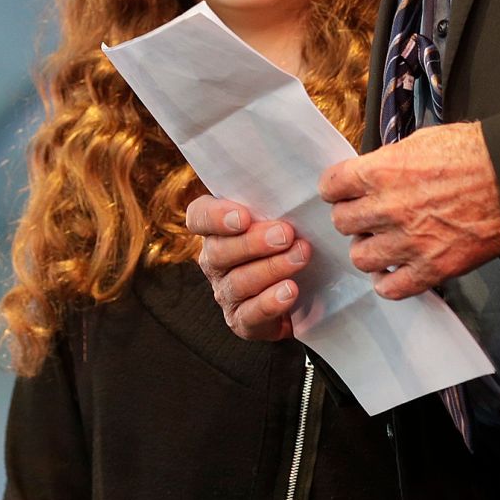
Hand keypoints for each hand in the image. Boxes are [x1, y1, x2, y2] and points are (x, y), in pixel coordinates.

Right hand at [186, 194, 311, 340]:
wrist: (300, 292)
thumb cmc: (286, 242)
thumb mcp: (278, 217)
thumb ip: (275, 201)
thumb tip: (297, 178)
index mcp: (216, 229)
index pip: (199, 217)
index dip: (215, 217)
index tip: (243, 216)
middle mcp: (214, 261)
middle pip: (219, 251)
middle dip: (254, 243)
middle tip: (286, 234)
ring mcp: (226, 293)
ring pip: (238, 282)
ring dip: (272, 268)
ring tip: (300, 257)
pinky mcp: (241, 321)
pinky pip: (250, 314)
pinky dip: (271, 302)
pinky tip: (290, 291)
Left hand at [320, 122, 499, 298]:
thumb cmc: (471, 153)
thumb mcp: (419, 142)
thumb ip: (388, 162)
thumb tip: (372, 174)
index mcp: (381, 172)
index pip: (331, 186)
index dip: (336, 189)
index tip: (342, 192)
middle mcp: (387, 208)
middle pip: (342, 223)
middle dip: (352, 218)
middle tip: (365, 216)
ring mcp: (409, 242)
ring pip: (361, 258)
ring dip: (368, 250)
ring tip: (381, 243)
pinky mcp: (432, 268)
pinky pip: (392, 289)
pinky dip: (388, 283)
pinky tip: (395, 271)